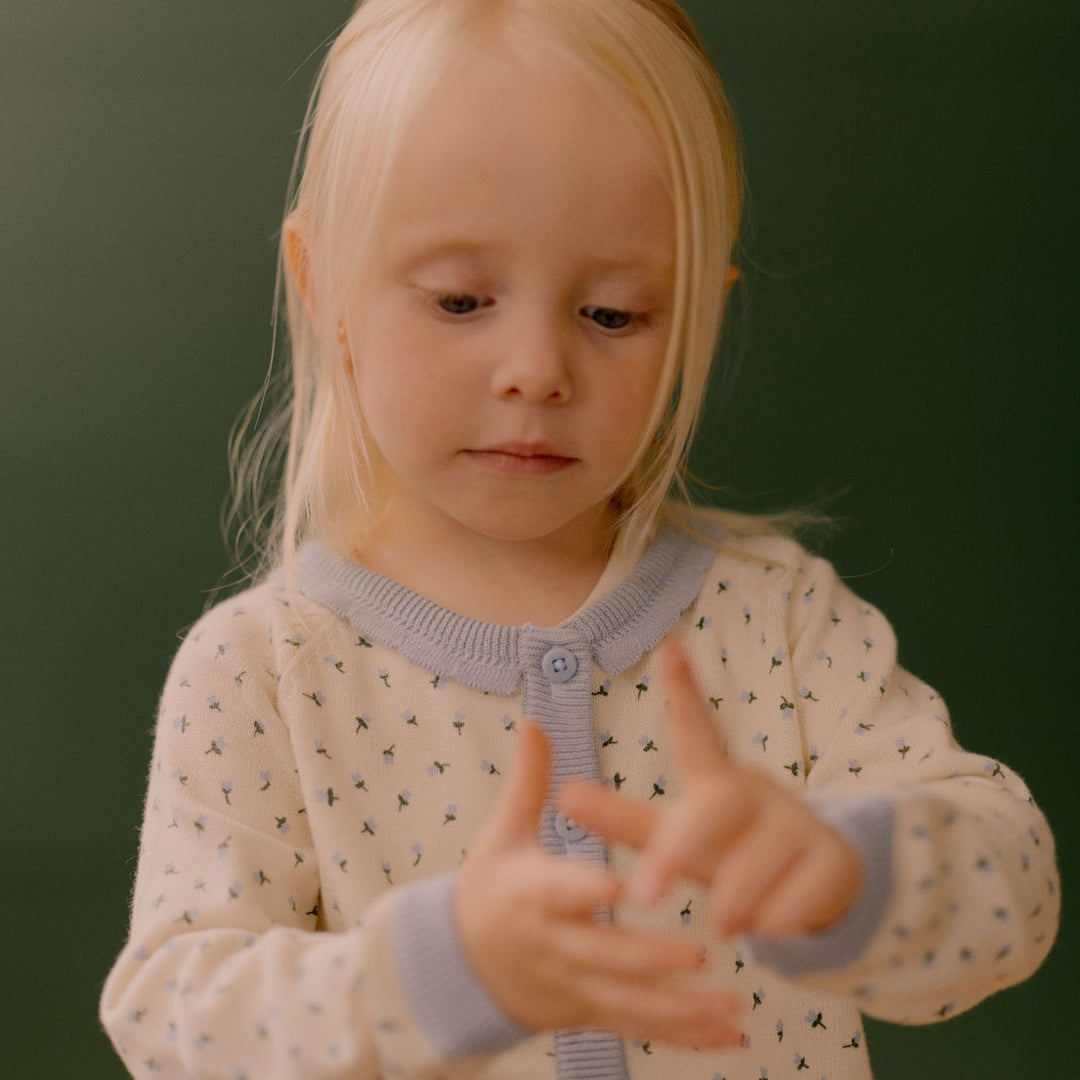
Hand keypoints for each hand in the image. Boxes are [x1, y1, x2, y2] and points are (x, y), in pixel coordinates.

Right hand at [454, 720, 741, 1047]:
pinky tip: (729, 1038)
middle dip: (649, 959)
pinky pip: (637, 1028)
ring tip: (732, 1008)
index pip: (557, 892)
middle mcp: (552, 946)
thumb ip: (527, 781)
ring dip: (680, 1010)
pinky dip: (682, 1037)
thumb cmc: (489, 889)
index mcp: (529, 895)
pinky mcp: (588, 1012)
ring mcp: (572, 986)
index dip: (584, 889)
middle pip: (602, 956)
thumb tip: (533, 721)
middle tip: (698, 953)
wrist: (459, 968)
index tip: (619, 884)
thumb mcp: (501, 835)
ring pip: (627, 1003)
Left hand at [560, 640, 861, 939]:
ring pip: (753, 868)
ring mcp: (798, 822)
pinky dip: (774, 924)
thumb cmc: (727, 847)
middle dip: (675, 852)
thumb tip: (562, 793)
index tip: (670, 647)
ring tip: (724, 924)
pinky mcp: (832, 859)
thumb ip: (620, 818)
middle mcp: (756, 792)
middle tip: (643, 895)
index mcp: (715, 780)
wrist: (814, 882)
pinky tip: (771, 924)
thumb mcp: (675, 833)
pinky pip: (795, 902)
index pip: (697, 730)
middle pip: (716, 807)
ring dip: (731, 905)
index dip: (684, 691)